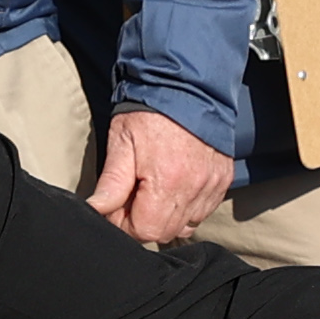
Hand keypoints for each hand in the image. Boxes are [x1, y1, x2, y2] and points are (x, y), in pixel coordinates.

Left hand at [86, 107, 235, 244]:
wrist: (186, 86)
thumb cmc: (149, 113)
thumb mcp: (122, 144)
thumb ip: (111, 184)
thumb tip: (96, 211)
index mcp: (168, 181)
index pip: (146, 231)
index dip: (125, 225)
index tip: (116, 208)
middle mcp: (195, 188)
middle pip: (167, 232)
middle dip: (144, 222)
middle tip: (131, 197)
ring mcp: (213, 185)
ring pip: (186, 225)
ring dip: (166, 216)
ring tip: (153, 190)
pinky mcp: (223, 180)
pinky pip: (203, 210)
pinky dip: (186, 207)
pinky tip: (173, 186)